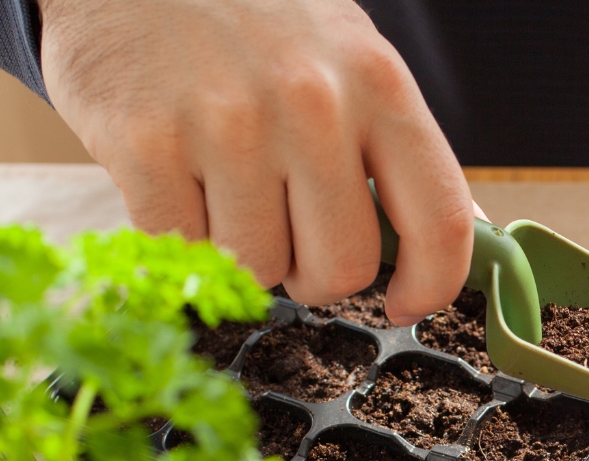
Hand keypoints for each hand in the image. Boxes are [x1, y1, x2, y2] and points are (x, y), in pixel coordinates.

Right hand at [36, 0, 473, 322]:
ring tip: (221, 186)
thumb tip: (441, 241)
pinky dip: (177, 236)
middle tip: (285, 235)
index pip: (440, 218)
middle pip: (342, 267)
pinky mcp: (147, 143)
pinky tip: (173, 178)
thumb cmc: (247, 20)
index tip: (405, 304)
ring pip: (259, 268)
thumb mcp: (342, 54)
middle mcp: (312, 101)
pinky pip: (183, 250)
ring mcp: (228, 123)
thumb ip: (389, 144)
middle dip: (313, 274)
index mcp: (377, 81)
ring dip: (240, 251)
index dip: (431, 283)